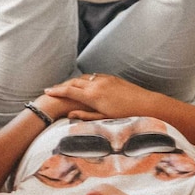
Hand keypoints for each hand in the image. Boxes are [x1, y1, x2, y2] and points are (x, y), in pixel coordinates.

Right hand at [43, 73, 161, 120]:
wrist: (148, 104)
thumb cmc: (125, 114)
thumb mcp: (103, 118)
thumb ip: (85, 116)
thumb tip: (70, 115)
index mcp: (93, 95)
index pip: (69, 91)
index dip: (56, 91)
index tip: (46, 92)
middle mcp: (97, 84)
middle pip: (74, 82)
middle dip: (62, 85)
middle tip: (52, 89)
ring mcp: (105, 79)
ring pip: (84, 78)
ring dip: (73, 81)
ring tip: (66, 87)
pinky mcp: (112, 78)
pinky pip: (94, 76)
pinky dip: (85, 79)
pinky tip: (84, 84)